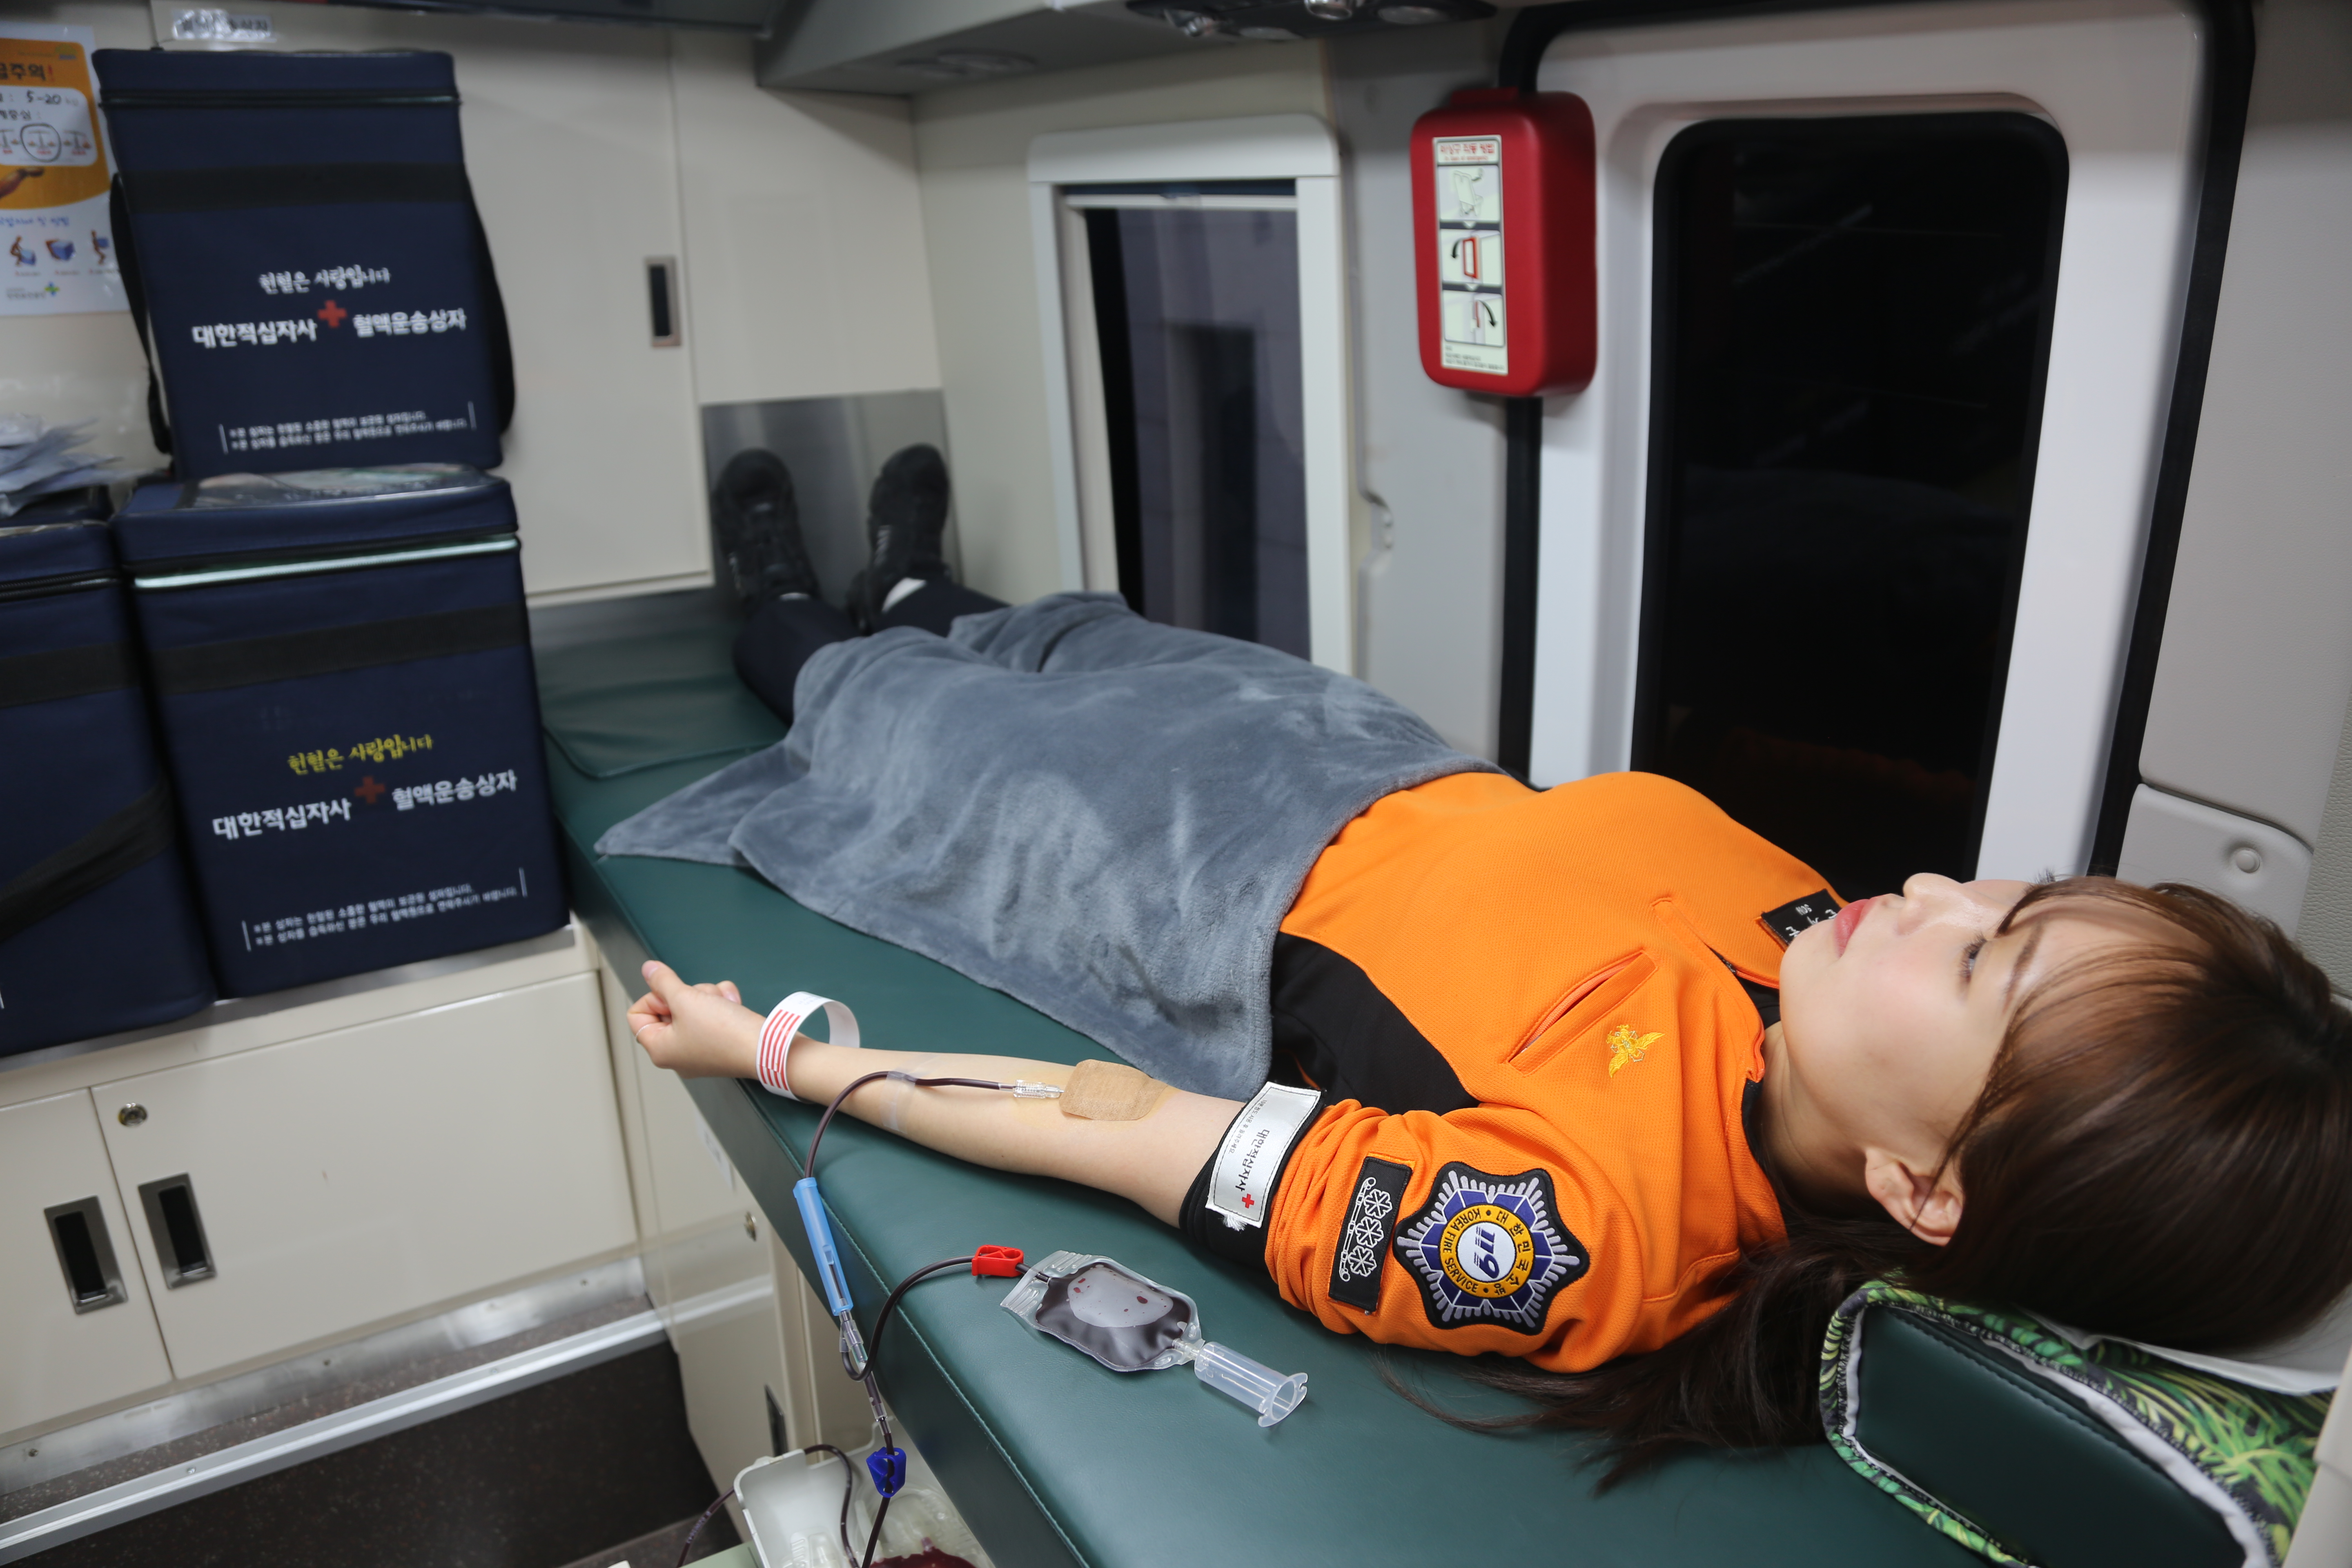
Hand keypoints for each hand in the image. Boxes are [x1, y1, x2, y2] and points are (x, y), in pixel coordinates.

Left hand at [629, 960, 760, 1078]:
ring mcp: (700, 1049)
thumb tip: (648, 969)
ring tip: (722, 1003)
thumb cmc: (726, 1034)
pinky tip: (732, 1005)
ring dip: (709, 996)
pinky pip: (713, 1014)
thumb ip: (663, 981)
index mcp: (660, 1050)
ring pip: (693, 1006)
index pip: (638, 1014)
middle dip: (688, 995)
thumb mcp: (686, 999)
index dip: (654, 997)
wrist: (768, 1047)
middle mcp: (677, 1054)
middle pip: (668, 1008)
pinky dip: (723, 1004)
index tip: (673, 997)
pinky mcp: (721, 1043)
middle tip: (701, 1000)